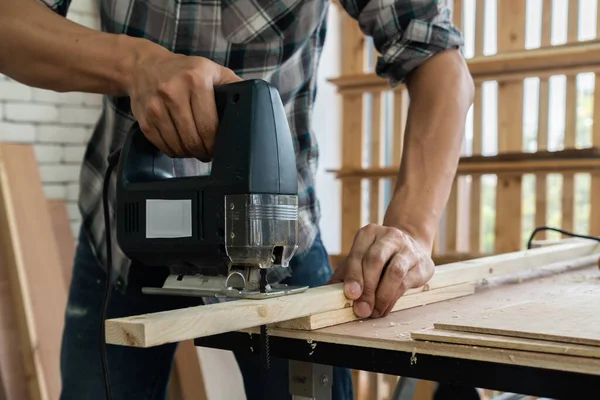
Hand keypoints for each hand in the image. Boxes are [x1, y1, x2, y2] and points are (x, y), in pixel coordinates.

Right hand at [127, 45, 240, 160]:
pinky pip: (163, 146)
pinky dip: (173, 151)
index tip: (219, 146)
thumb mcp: (212, 70)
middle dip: (204, 151)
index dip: (216, 143)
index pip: (209, 125)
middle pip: (193, 139)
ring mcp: (156, 106)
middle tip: (208, 152)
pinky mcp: (144, 119)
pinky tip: (180, 144)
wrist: (144, 66)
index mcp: (196, 79)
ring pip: (178, 146)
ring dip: (189, 153)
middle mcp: (173, 91)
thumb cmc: (185, 71)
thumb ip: (234, 85)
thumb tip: (255, 102)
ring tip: (195, 148)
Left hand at [329, 224, 434, 318]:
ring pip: (394, 271)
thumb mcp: (359, 260)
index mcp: (369, 233)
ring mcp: (407, 248)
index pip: (358, 254)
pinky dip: (393, 298)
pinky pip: (405, 282)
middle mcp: (389, 236)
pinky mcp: (421, 263)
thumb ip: (344, 275)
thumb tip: (328, 294)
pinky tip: (384, 308)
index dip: (354, 276)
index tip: (351, 295)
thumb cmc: (379, 258)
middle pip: (375, 260)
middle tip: (362, 309)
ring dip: (382, 295)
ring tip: (374, 311)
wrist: (411, 247)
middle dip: (367, 288)